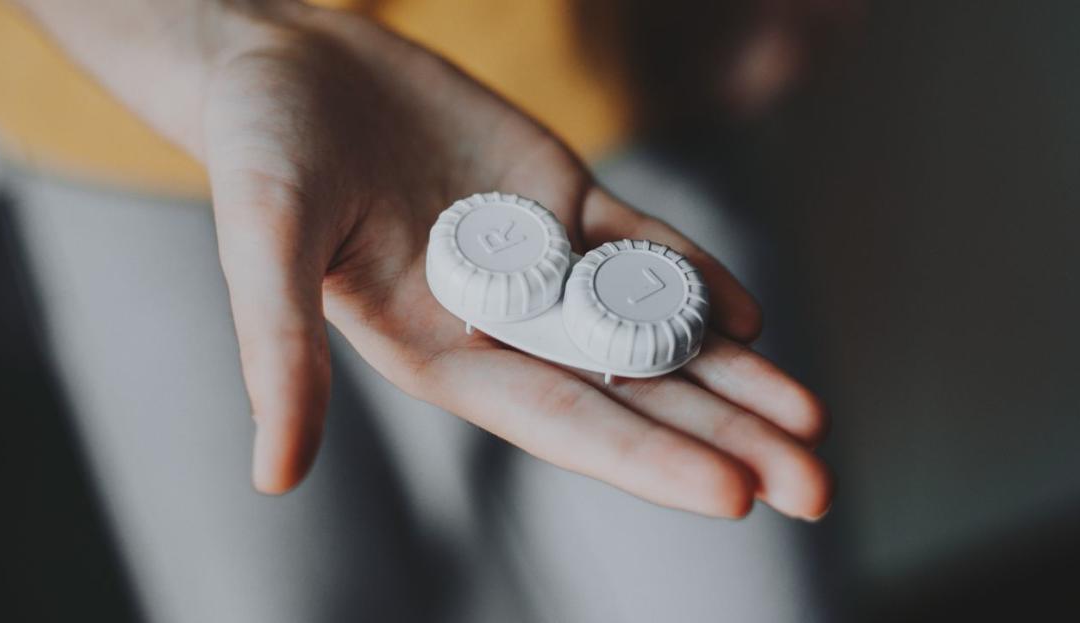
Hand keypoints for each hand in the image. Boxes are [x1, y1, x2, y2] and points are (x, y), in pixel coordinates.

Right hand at [192, 3, 831, 517]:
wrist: (293, 65)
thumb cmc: (265, 152)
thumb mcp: (267, 244)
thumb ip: (279, 351)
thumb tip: (272, 477)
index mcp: (445, 358)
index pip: (567, 425)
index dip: (650, 460)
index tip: (734, 495)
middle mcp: (506, 327)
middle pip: (634, 396)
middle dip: (724, 439)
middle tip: (814, 487)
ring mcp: (543, 265)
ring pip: (654, 331)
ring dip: (733, 377)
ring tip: (813, 421)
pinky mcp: (562, 204)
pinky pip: (643, 248)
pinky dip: (696, 282)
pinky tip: (750, 318)